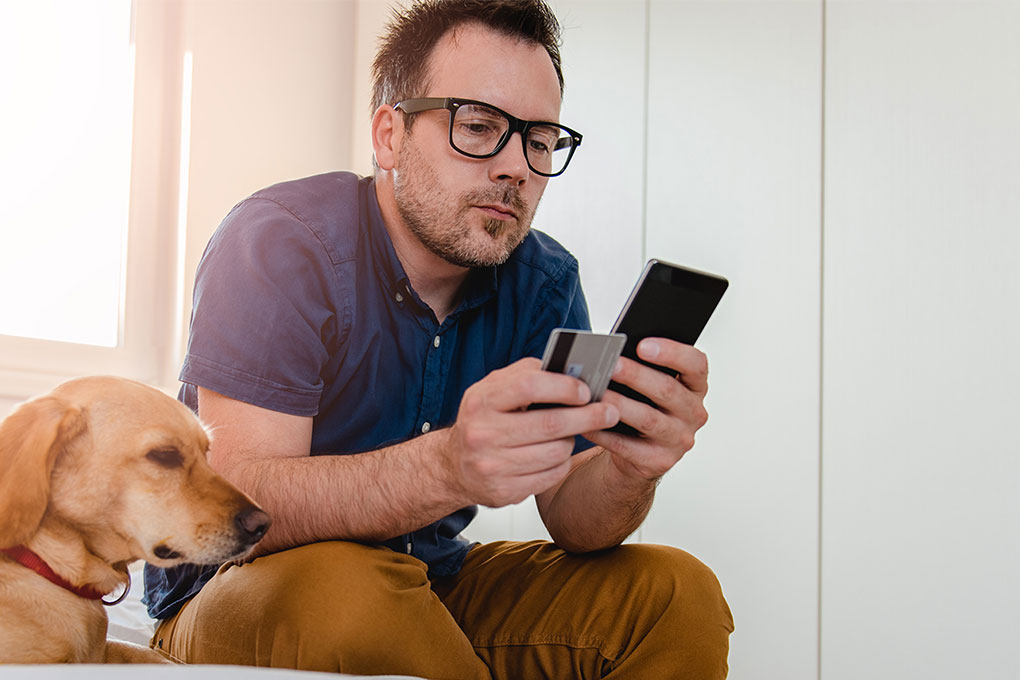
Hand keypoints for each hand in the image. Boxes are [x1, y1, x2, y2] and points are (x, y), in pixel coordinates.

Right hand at [443, 358, 619, 507]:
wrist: (452, 466)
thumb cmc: (482, 420)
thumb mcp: (492, 389)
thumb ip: (525, 374)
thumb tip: (568, 370)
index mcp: (481, 401)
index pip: (529, 386)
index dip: (563, 386)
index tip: (586, 389)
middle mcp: (483, 434)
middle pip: (550, 424)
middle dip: (587, 416)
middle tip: (611, 411)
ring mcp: (492, 466)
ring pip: (556, 452)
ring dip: (572, 441)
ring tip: (571, 433)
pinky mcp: (504, 492)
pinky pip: (551, 475)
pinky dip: (562, 463)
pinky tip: (556, 454)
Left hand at [586, 338, 709, 481]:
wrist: (640, 452)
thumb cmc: (644, 406)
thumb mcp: (651, 385)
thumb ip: (643, 367)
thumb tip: (613, 352)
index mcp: (695, 386)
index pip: (696, 365)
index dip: (672, 352)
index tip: (643, 344)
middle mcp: (693, 413)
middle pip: (667, 390)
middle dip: (636, 375)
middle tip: (612, 365)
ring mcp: (679, 439)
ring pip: (648, 419)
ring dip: (620, 404)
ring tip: (598, 392)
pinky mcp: (659, 461)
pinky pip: (628, 446)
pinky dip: (606, 434)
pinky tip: (589, 422)